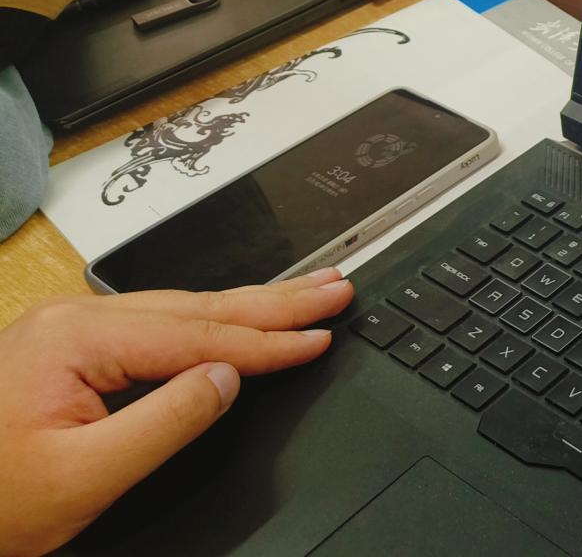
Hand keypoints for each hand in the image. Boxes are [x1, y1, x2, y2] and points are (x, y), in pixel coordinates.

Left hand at [0, 269, 353, 555]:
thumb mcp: (85, 475)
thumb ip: (167, 421)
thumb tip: (228, 378)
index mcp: (75, 339)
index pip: (198, 335)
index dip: (268, 340)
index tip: (320, 336)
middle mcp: (70, 320)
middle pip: (196, 305)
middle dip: (274, 299)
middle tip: (335, 288)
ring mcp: (65, 330)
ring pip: (179, 309)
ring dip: (248, 304)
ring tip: (305, 292)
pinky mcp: (64, 350)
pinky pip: (153, 324)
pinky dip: (207, 320)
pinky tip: (235, 314)